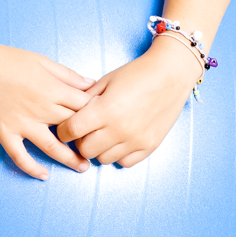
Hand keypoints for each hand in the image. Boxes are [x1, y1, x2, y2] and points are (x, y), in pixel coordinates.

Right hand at [0, 31, 96, 180]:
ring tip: (83, 167)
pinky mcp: (4, 132)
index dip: (96, 114)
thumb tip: (91, 85)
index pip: (84, 107)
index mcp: (52, 89)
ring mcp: (22, 123)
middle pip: (73, 129)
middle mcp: (41, 109)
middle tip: (99, 146)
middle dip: (88, 138)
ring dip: (70, 160)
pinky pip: (20, 157)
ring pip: (52, 148)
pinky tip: (44, 175)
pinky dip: (32, 169)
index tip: (103, 120)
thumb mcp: (42, 60)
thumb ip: (68, 75)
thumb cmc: (8, 58)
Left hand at [56, 36, 197, 167]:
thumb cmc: (137, 73)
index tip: (66, 127)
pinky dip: (119, 154)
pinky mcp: (149, 146)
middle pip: (85, 150)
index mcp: (105, 109)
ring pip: (104, 159)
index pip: (71, 131)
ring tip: (105, 133)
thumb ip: (85, 99)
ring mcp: (135, 140)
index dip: (64, 130)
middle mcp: (119, 129)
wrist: (171, 74)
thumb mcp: (106, 81)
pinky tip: (120, 139)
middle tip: (87, 130)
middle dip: (81, 141)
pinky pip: (125, 162)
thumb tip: (70, 114)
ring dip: (100, 148)